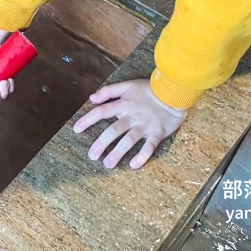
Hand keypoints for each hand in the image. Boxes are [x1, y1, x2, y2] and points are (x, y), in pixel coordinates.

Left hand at [72, 77, 186, 168]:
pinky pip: (149, 146)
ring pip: (129, 140)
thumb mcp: (128, 85)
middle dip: (101, 143)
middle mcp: (133, 116)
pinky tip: (134, 165)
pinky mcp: (158, 132)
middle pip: (114, 130)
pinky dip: (142, 156)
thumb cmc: (150, 90)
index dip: (88, 120)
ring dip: (118, 152)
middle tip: (92, 156)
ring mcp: (145, 125)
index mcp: (124, 104)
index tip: (76, 129)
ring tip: (108, 164)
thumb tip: (91, 98)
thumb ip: (109, 91)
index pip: (102, 112)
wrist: (174, 92)